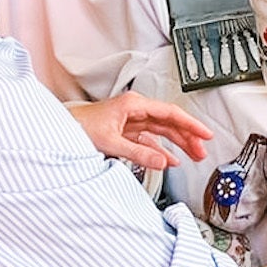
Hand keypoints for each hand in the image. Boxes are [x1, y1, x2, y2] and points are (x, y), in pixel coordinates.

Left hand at [69, 93, 214, 170]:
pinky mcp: (127, 131)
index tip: (205, 134)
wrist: (61, 129)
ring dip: (178, 143)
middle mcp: (136, 110)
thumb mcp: (111, 142)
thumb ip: (138, 153)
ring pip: (162, 131)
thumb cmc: (80, 127)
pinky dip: (161, 150)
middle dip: (188, 136)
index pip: (170, 113)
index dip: (190, 124)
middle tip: (202, 150)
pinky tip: (170, 160)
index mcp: (134, 105)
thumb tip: (163, 162)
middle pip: (169, 122)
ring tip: (193, 155)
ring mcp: (132, 120)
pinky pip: (150, 139)